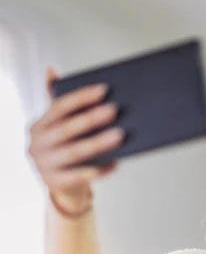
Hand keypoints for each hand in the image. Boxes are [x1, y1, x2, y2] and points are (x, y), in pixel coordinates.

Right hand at [28, 67, 123, 210]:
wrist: (62, 184)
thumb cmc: (66, 147)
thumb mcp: (59, 125)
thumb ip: (58, 101)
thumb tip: (51, 69)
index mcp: (38, 126)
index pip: (59, 106)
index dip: (81, 97)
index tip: (105, 89)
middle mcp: (36, 144)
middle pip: (68, 129)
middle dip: (92, 118)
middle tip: (116, 110)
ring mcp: (43, 165)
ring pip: (75, 152)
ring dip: (99, 142)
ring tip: (121, 135)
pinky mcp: (55, 183)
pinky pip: (81, 175)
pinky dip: (100, 168)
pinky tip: (117, 162)